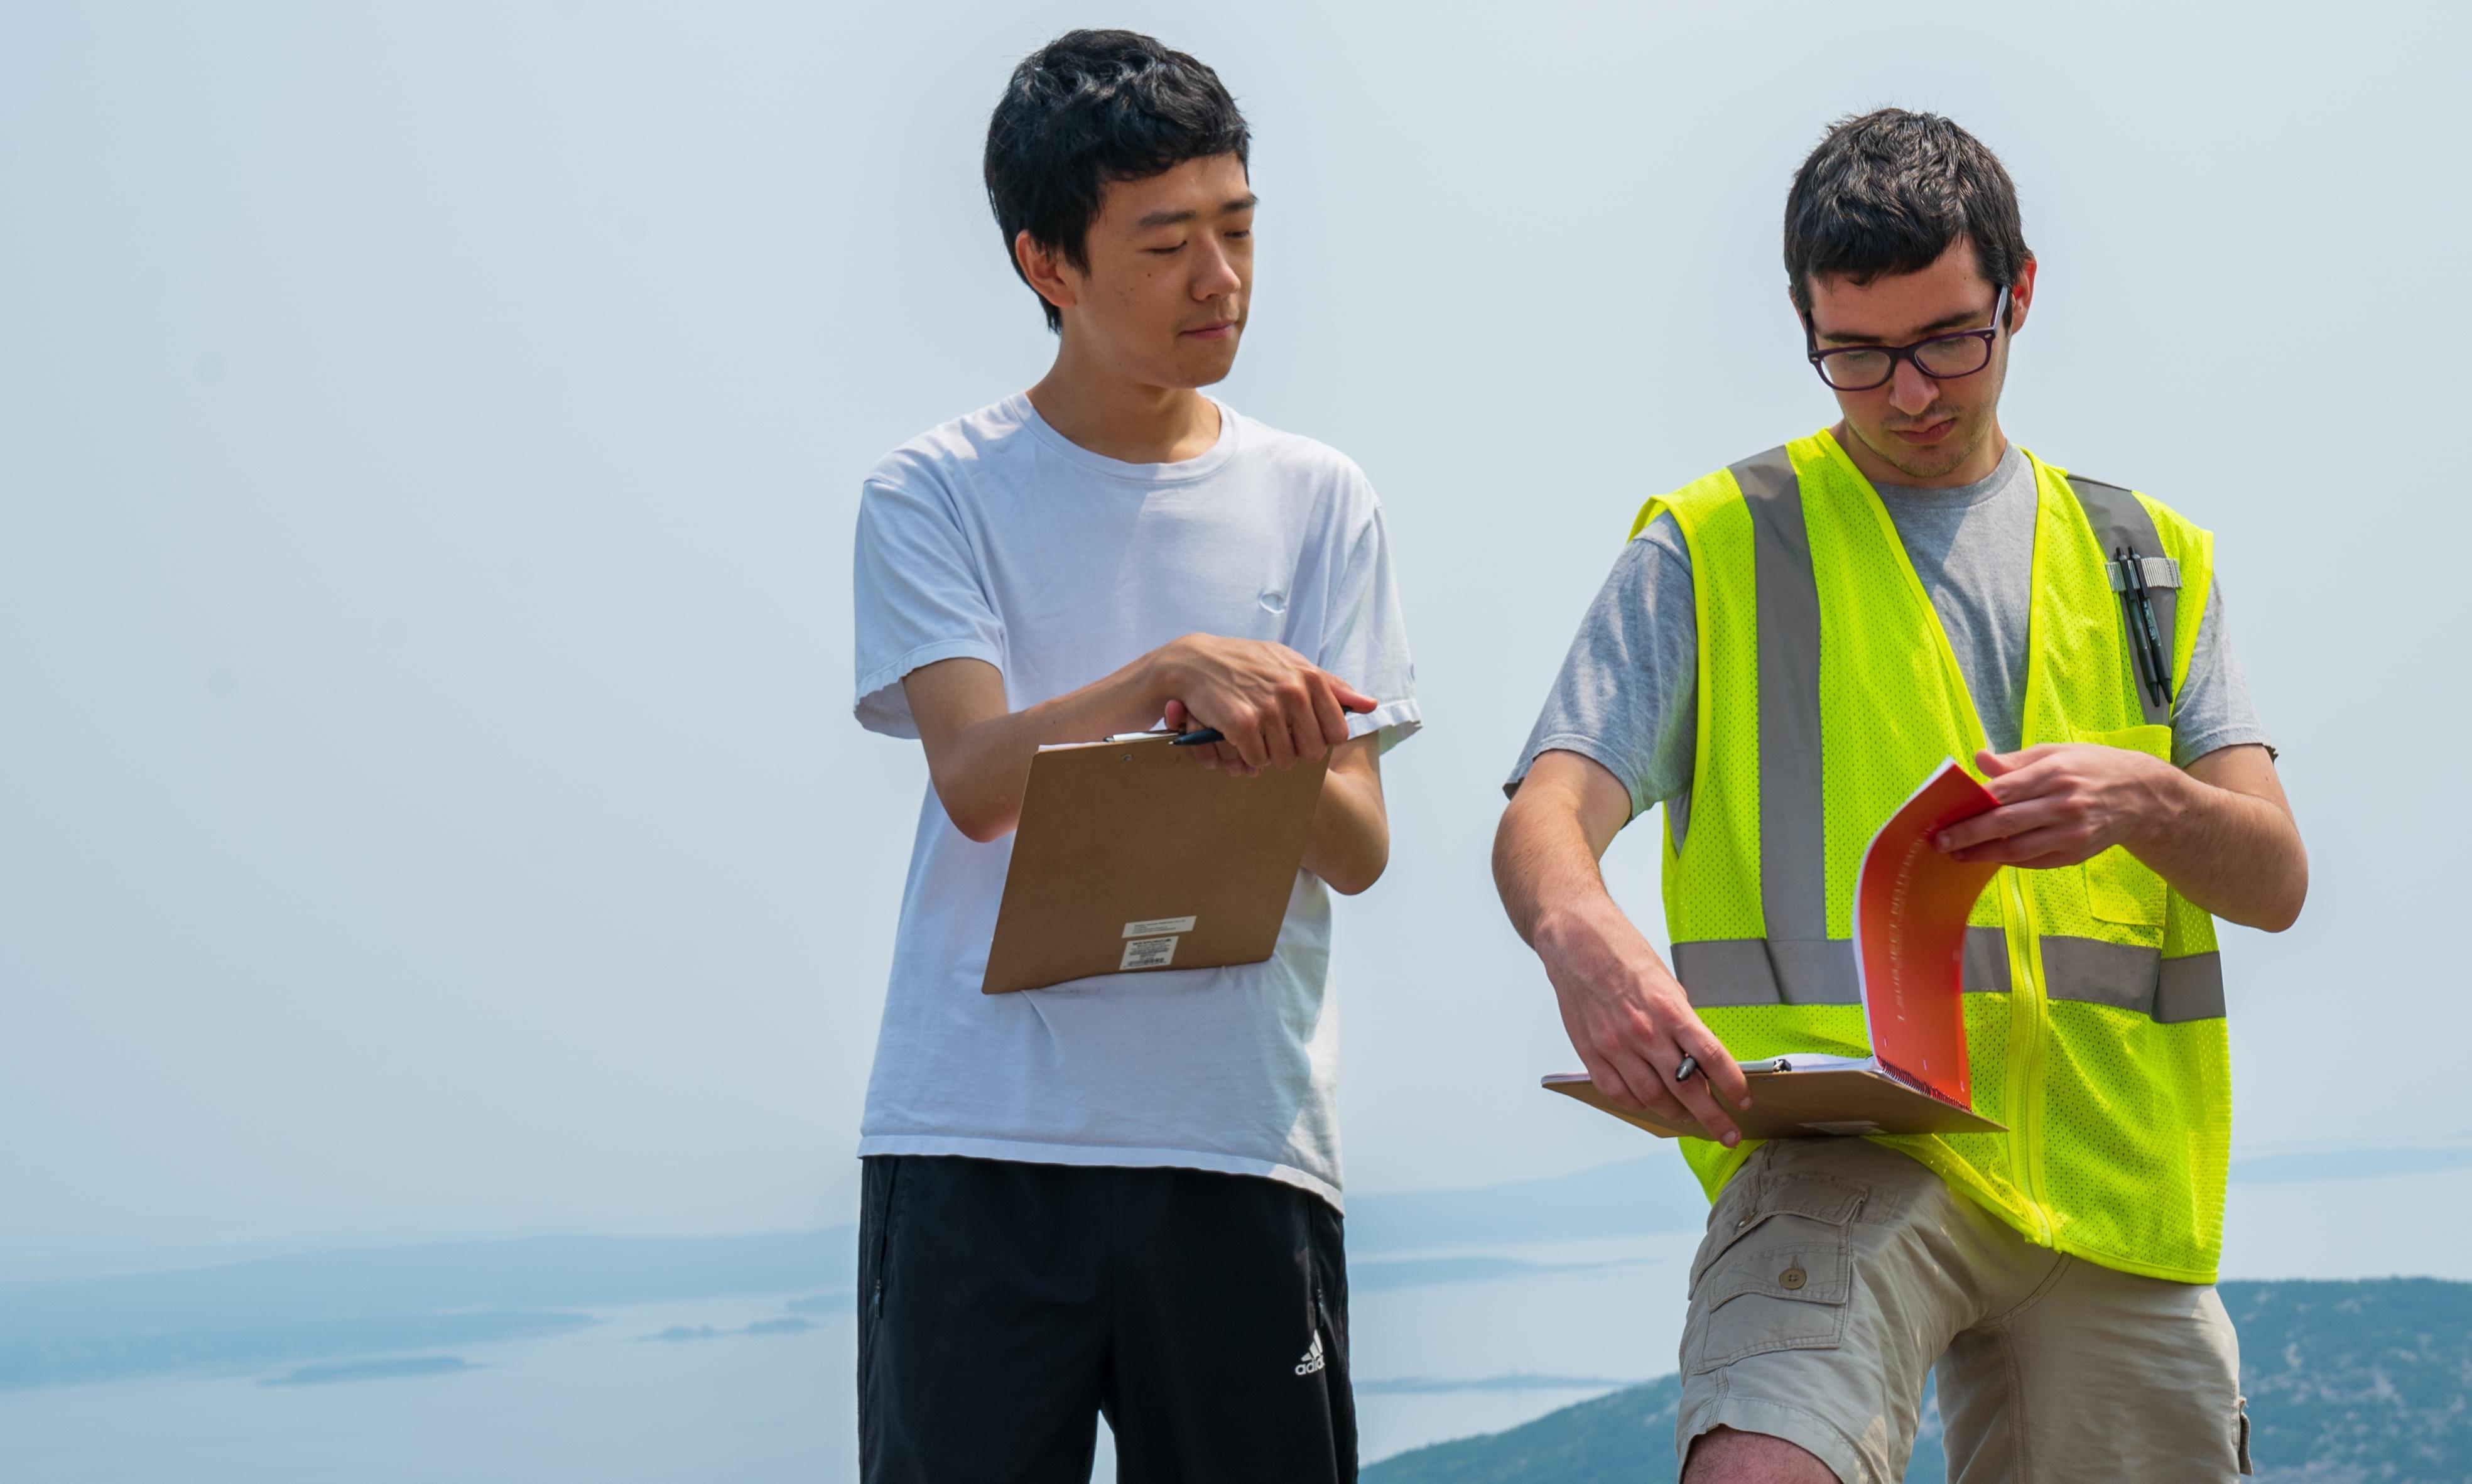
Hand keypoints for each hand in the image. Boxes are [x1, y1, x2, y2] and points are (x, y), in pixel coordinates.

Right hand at [1151, 635, 1374, 774]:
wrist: (1196, 661)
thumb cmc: (1249, 663)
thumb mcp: (1293, 663)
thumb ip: (1333, 686)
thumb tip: (1371, 705)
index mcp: (1310, 677)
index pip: (1336, 733)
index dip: (1320, 738)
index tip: (1303, 731)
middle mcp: (1292, 692)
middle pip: (1311, 752)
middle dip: (1295, 751)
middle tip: (1276, 737)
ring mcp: (1266, 709)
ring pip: (1283, 760)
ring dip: (1269, 756)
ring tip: (1257, 738)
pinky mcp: (1240, 724)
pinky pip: (1257, 760)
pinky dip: (1248, 757)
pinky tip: (1240, 740)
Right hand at [1533, 903, 1751, 1145]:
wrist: (1576, 941)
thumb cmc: (1623, 954)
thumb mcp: (1666, 982)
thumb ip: (1681, 1021)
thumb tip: (1697, 1054)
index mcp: (1670, 1009)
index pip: (1711, 1057)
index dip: (1732, 1084)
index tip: (1743, 1101)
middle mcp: (1644, 1031)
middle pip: (1686, 1087)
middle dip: (1712, 1116)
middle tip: (1727, 1133)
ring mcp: (1615, 1045)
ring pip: (1652, 1097)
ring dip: (1676, 1115)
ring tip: (1689, 1120)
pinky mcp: (1590, 1052)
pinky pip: (1617, 1092)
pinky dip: (1637, 1105)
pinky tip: (1648, 1106)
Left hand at [1935, 744, 2179, 868]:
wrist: (2141, 796)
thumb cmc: (2091, 768)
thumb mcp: (2056, 752)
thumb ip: (2015, 761)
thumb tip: (1978, 759)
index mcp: (2055, 773)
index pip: (2003, 791)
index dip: (1971, 805)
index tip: (1945, 814)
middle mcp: (2064, 805)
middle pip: (2005, 823)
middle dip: (1968, 834)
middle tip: (1940, 841)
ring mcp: (2071, 833)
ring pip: (2018, 849)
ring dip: (1983, 854)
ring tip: (1958, 854)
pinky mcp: (2075, 854)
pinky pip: (2034, 862)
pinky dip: (2009, 862)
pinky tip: (1989, 857)